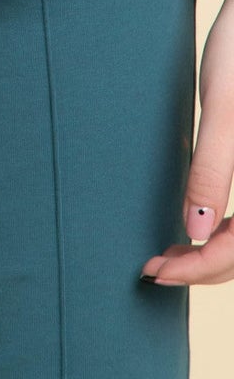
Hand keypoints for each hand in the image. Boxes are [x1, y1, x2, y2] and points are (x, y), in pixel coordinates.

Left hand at [141, 0, 233, 285]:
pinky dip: (226, 230)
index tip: (154, 270)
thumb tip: (193, 230)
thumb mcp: (220, 108)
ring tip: (169, 252)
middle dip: (206, 265)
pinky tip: (195, 226)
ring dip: (216, 252)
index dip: (202, 268)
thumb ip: (212, 169)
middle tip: (153, 267)